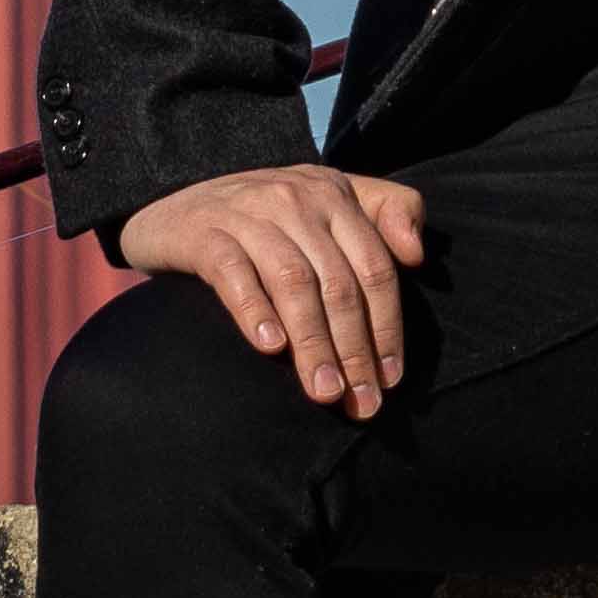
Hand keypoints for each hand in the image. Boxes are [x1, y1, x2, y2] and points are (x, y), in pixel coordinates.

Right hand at [114, 162, 425, 409]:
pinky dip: (255, 310)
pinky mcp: (205, 233)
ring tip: (324, 393)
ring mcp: (249, 214)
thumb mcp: (328, 201)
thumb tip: (418, 255)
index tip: (391, 378)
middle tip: (361, 402)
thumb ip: (386, 213)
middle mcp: (296, 198)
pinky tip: (270, 348)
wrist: (179, 202)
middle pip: (338, 281)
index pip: (374, 265)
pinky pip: (234, 273)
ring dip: (313, 342)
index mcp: (334, 194)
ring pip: (293, 281)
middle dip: (354, 348)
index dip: (388, 324)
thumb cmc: (268, 216)